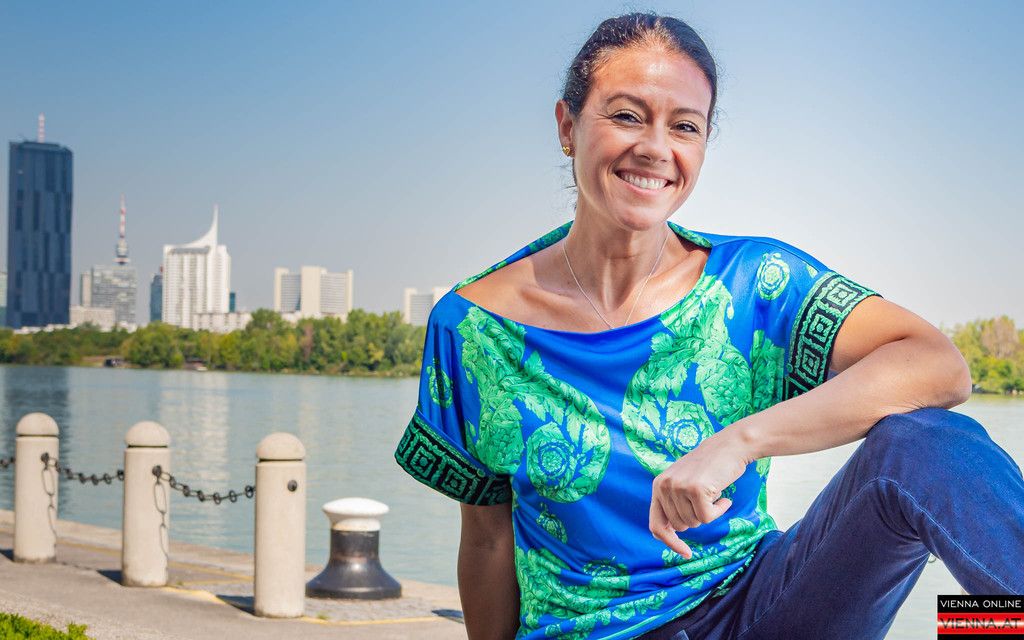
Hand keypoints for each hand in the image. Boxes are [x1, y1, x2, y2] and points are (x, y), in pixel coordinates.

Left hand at [649, 429, 750, 558]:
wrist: (730, 446)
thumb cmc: (709, 468)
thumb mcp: (682, 483)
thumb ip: (672, 504)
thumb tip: (661, 535)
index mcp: (658, 486)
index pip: (656, 525)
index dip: (670, 542)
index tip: (686, 553)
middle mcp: (664, 486)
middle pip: (681, 526)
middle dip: (697, 518)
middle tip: (706, 500)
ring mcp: (679, 487)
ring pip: (695, 523)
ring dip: (709, 512)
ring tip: (713, 494)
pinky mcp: (696, 489)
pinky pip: (708, 518)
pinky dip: (719, 510)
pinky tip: (723, 497)